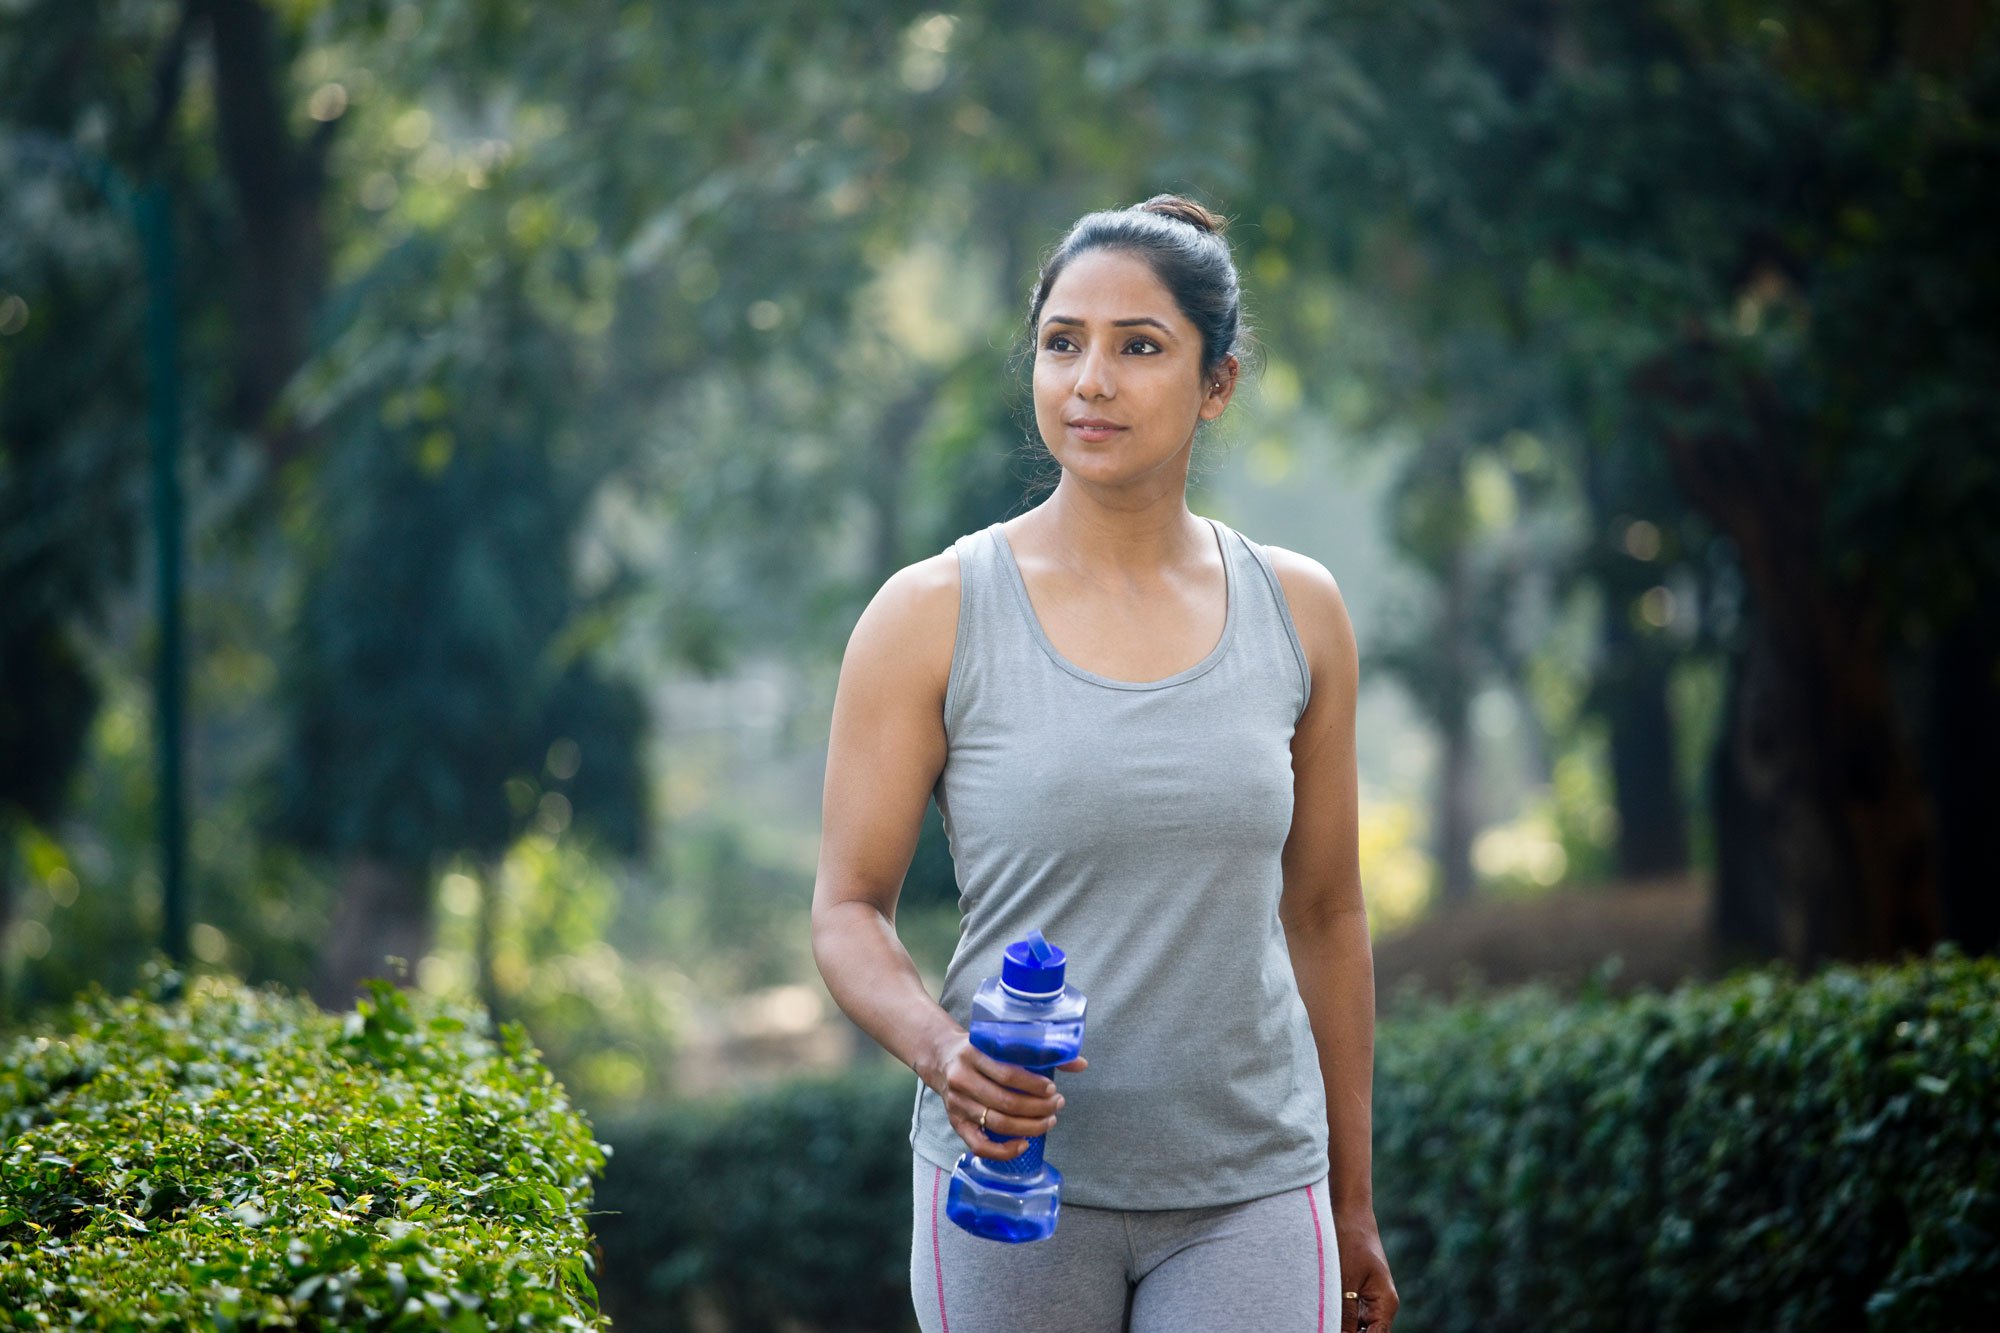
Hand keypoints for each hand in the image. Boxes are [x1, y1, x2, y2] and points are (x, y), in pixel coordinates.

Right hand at [926, 1031, 1087, 1159]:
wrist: (942, 1057)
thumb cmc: (980, 1050)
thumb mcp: (1001, 1042)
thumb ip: (1040, 1051)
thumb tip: (1081, 1064)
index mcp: (972, 1054)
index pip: (1007, 1074)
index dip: (1033, 1085)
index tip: (1053, 1088)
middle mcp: (962, 1079)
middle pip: (1005, 1101)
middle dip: (1037, 1108)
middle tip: (1058, 1105)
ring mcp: (957, 1104)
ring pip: (996, 1123)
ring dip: (1028, 1127)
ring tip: (1049, 1121)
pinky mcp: (956, 1123)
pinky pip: (979, 1145)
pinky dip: (1003, 1150)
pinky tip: (1023, 1144)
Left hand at [1335, 1204, 1398, 1332]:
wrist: (1350, 1214)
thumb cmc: (1350, 1242)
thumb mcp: (1345, 1281)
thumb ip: (1345, 1313)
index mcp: (1386, 1303)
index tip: (1330, 1331)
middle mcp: (1383, 1304)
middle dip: (1348, 1332)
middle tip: (1323, 1325)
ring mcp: (1372, 1299)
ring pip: (1359, 1326)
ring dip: (1342, 1324)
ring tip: (1322, 1320)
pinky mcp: (1360, 1292)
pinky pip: (1352, 1313)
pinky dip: (1340, 1316)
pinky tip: (1323, 1314)